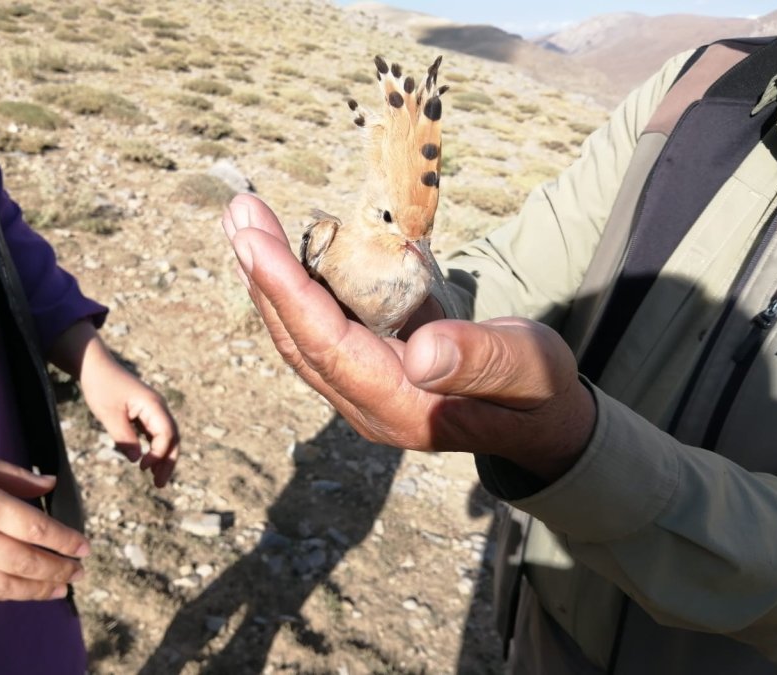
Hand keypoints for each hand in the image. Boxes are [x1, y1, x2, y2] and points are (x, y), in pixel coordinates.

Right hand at [0, 447, 87, 600]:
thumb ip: (16, 476)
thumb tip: (51, 483)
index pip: (37, 529)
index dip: (65, 541)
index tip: (85, 546)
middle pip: (27, 561)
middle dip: (60, 569)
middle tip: (82, 570)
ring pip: (6, 585)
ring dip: (39, 589)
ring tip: (62, 587)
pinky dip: (8, 594)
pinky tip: (24, 592)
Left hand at [49, 322, 179, 487]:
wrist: (95, 366)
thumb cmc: (101, 386)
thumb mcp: (109, 414)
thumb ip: (124, 437)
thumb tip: (137, 460)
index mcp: (153, 405)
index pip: (166, 434)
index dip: (159, 454)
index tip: (142, 468)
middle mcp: (159, 407)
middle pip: (173, 438)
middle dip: (169, 461)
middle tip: (160, 484)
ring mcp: (153, 410)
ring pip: (166, 437)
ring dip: (164, 457)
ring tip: (156, 479)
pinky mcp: (145, 412)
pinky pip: (156, 433)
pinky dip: (155, 449)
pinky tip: (147, 463)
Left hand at [222, 194, 594, 482]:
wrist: (537, 421)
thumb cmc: (536, 390)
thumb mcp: (528, 370)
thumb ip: (480, 360)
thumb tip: (421, 353)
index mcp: (403, 407)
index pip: (329, 346)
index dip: (288, 292)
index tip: (253, 240)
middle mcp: (368, 406)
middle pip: (299, 340)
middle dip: (262, 276)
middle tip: (239, 212)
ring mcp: (362, 393)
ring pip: (300, 337)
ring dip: (267, 280)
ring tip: (245, 222)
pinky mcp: (365, 375)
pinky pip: (317, 333)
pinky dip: (293, 291)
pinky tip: (277, 255)